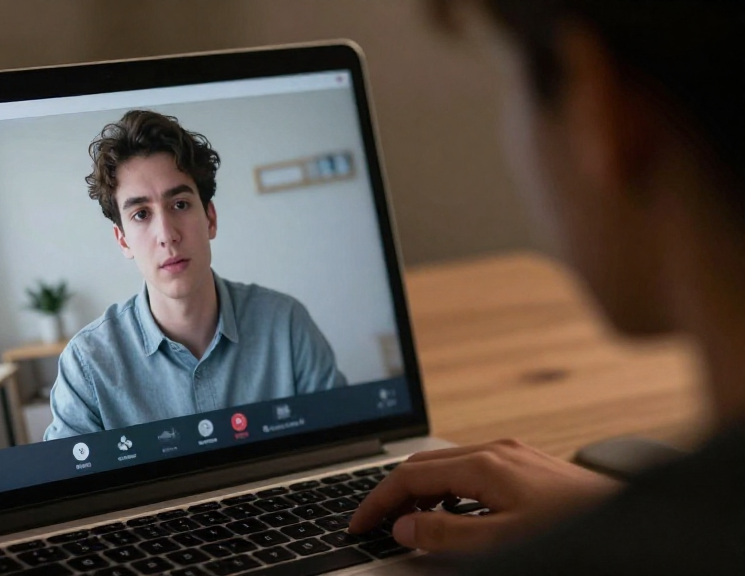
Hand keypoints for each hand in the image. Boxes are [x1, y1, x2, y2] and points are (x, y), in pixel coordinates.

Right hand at [348, 439, 621, 552]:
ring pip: (447, 466)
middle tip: (374, 526)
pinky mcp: (527, 465)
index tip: (359, 525)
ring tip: (409, 526)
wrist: (635, 525)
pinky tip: (454, 515)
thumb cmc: (576, 532)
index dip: (378, 501)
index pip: (410, 475)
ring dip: (421, 493)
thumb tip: (404, 528)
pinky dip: (448, 491)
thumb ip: (447, 536)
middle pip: (424, 464)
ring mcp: (513, 454)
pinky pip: (470, 471)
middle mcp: (496, 450)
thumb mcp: (503, 543)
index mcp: (484, 464)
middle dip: (393, 493)